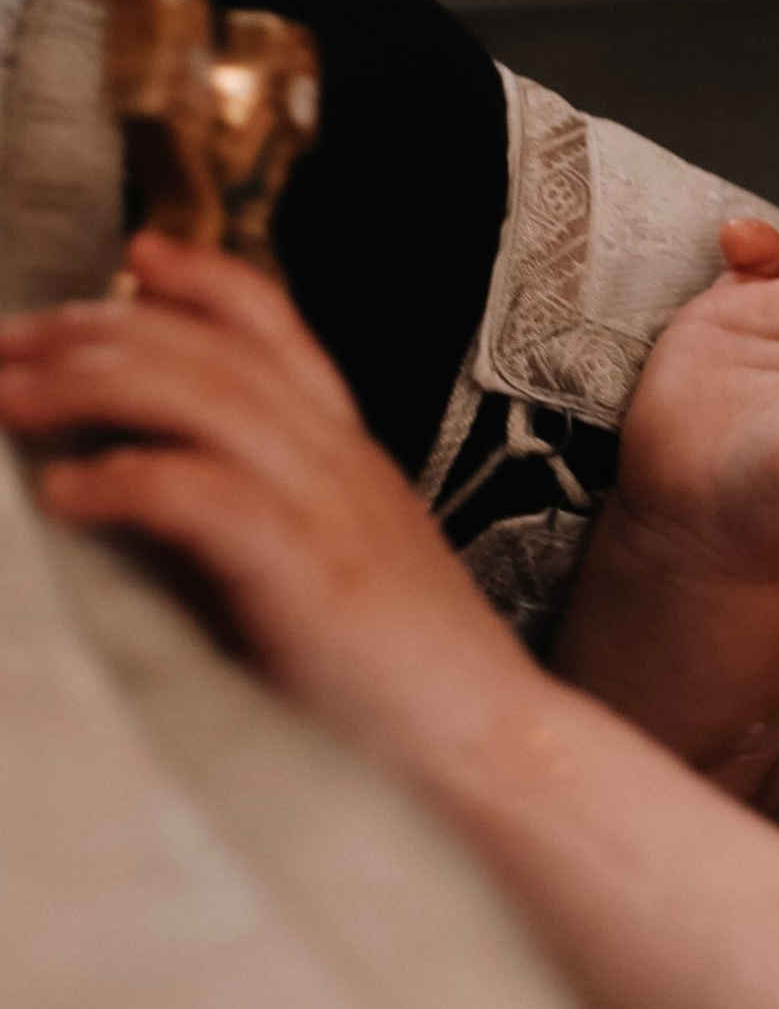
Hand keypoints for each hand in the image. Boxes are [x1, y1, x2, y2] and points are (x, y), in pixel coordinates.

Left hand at [0, 234, 537, 772]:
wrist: (500, 751)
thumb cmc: (405, 689)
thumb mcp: (330, 576)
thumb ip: (254, 526)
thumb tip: (141, 497)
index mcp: (349, 457)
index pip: (274, 327)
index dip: (198, 280)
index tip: (131, 258)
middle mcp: (342, 462)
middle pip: (208, 347)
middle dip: (93, 330)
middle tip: (6, 340)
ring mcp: (331, 511)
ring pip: (200, 394)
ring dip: (85, 386)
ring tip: (7, 399)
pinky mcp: (309, 574)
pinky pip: (200, 493)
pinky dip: (121, 480)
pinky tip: (64, 494)